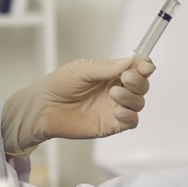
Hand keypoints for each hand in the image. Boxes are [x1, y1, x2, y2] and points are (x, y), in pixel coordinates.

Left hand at [1, 56, 155, 155]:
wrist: (42, 108)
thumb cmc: (58, 86)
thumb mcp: (81, 69)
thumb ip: (107, 67)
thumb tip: (130, 62)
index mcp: (111, 74)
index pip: (136, 68)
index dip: (144, 66)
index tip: (145, 65)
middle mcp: (116, 90)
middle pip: (142, 85)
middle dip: (139, 81)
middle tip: (125, 78)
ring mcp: (115, 108)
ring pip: (139, 103)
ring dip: (132, 97)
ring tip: (114, 94)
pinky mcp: (111, 125)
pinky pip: (131, 121)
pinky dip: (130, 115)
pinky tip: (118, 111)